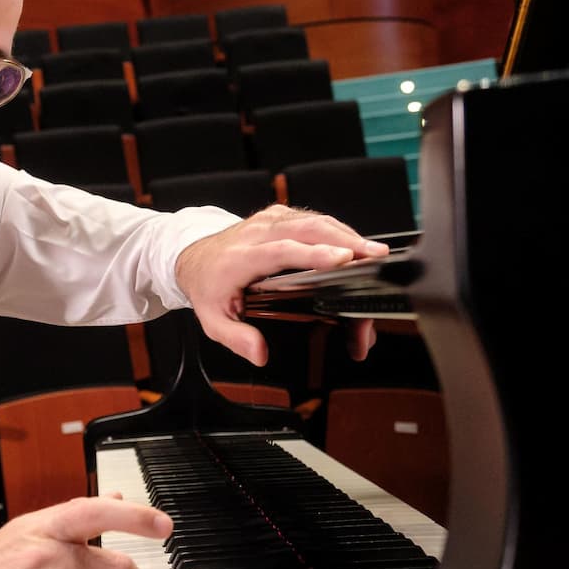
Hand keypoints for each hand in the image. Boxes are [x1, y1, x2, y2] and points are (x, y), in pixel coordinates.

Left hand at [176, 205, 388, 365]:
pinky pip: (316, 219)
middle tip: (374, 257)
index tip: (342, 259)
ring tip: (374, 255)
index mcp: (241, 257)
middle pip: (308, 229)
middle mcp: (258, 232)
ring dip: (348, 236)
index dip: (315, 254)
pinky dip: (340, 232)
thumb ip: (235, 337)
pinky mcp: (283, 216)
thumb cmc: (208, 285)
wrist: (194, 256)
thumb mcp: (212, 319)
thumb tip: (259, 352)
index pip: (282, 251)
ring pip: (316, 221)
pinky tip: (357, 247)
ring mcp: (272, 220)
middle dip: (345, 240)